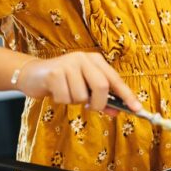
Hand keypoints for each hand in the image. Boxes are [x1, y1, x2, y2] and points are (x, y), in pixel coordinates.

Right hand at [15, 53, 141, 113]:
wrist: (33, 74)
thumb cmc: (63, 82)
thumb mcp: (84, 88)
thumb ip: (101, 98)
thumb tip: (117, 111)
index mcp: (96, 60)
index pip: (116, 80)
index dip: (127, 95)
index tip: (137, 109)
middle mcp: (84, 58)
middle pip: (102, 87)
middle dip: (98, 103)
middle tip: (90, 107)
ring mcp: (69, 64)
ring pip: (82, 96)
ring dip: (75, 102)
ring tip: (67, 93)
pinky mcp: (55, 72)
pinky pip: (66, 98)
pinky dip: (62, 101)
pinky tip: (56, 92)